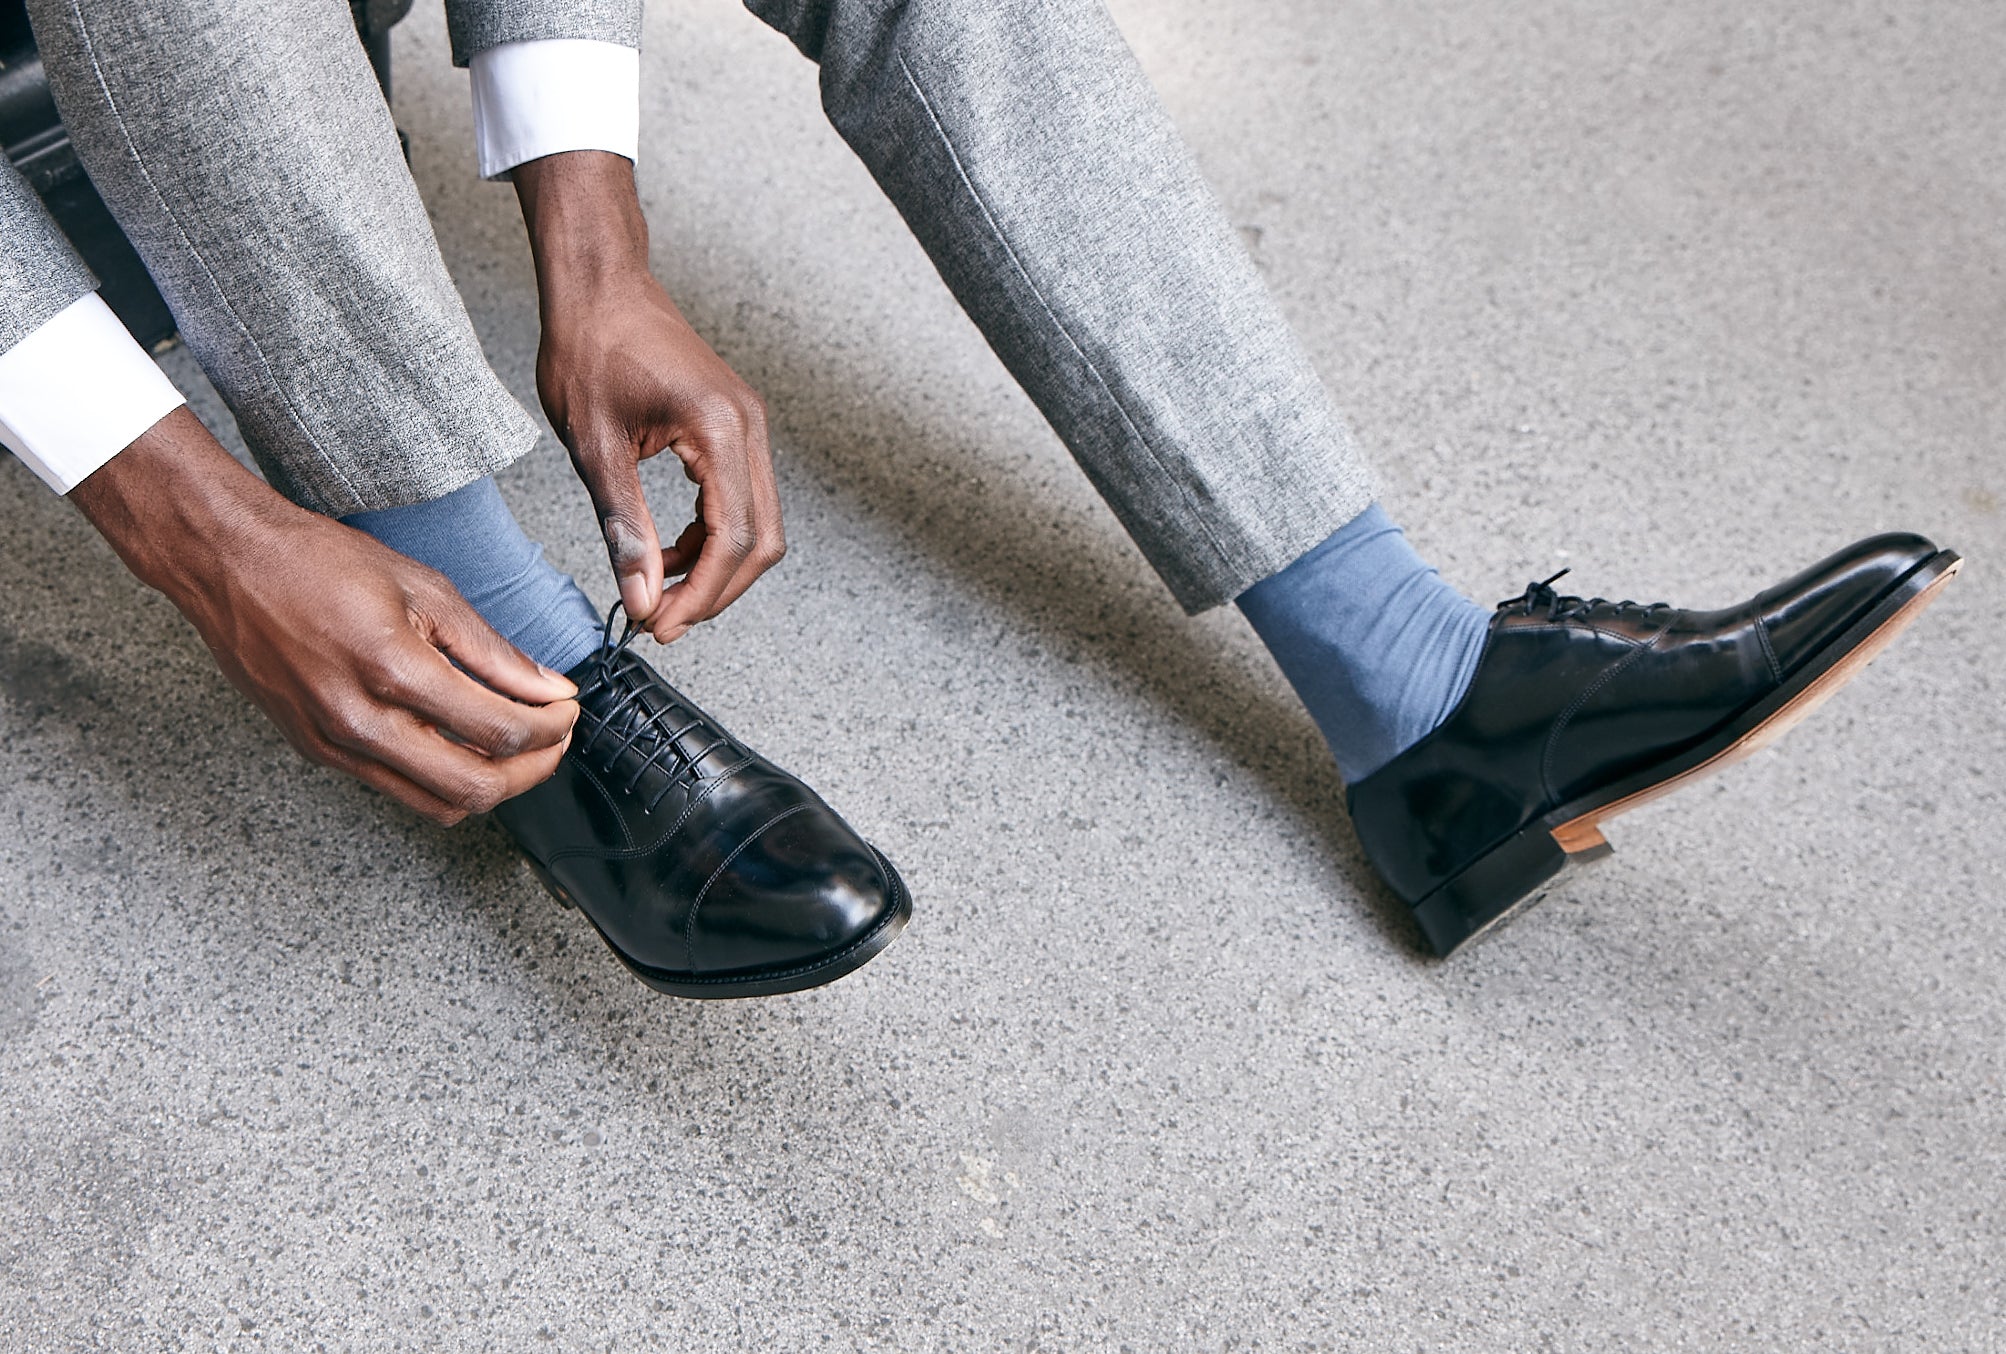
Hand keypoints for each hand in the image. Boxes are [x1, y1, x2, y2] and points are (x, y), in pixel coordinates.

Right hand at [71, 408, 579, 825]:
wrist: (229, 565)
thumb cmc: (319, 563)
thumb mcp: (425, 589)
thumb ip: (492, 650)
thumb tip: (548, 688)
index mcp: (394, 671)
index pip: (500, 731)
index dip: (551, 728)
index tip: (568, 709)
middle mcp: (360, 722)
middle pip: (475, 788)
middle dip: (533, 769)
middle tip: (555, 738)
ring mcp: (334, 745)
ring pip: (437, 804)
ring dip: (491, 785)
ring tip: (517, 747)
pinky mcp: (317, 752)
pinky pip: (397, 790)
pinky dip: (442, 778)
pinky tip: (461, 743)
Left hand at [514, 151, 784, 643]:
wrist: (600, 286)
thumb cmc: (589, 346)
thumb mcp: (594, 445)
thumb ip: (623, 527)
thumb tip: (642, 597)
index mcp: (719, 428)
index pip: (732, 538)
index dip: (701, 595)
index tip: (659, 626)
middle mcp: (750, 428)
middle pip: (762, 541)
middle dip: (718, 592)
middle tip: (664, 622)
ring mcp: (750, 427)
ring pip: (759, 526)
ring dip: (717, 568)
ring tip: (661, 591)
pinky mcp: (737, 428)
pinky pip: (742, 501)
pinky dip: (714, 538)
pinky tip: (670, 551)